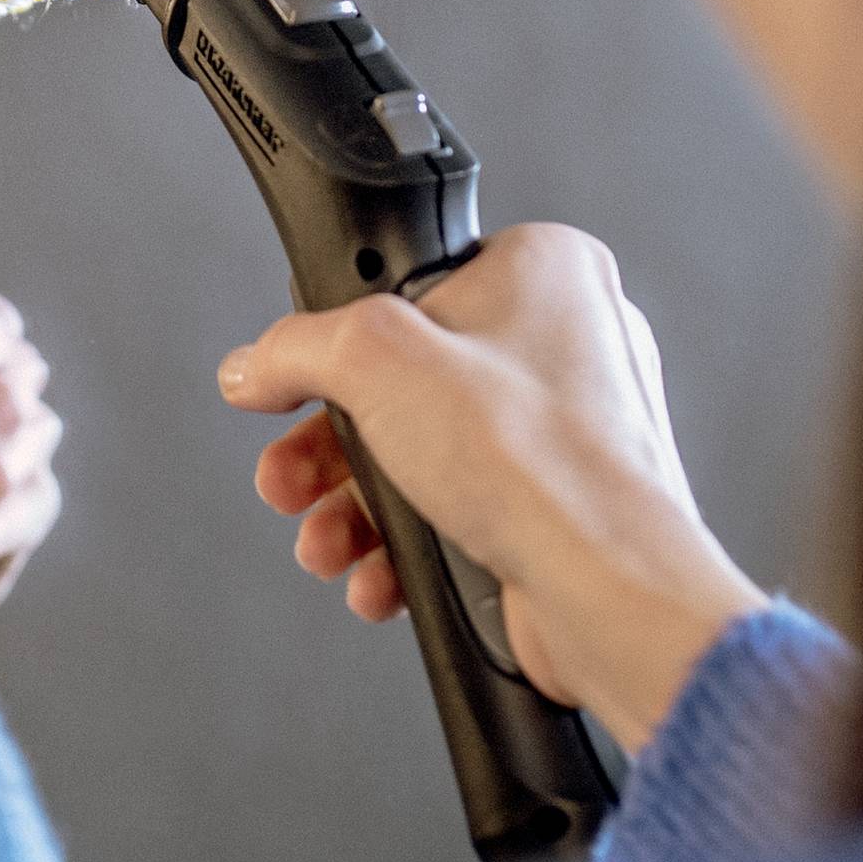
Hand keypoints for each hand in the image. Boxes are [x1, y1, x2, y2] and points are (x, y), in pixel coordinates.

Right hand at [216, 222, 764, 753]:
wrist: (606, 591)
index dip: (343, 333)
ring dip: (355, 508)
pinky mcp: (557, 504)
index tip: (295, 373)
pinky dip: (407, 546)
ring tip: (324, 541)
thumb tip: (255, 363)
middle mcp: (566, 342)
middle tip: (289, 473)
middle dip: (330, 448)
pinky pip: (460, 512)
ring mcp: (565, 430)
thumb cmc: (539, 463)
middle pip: (404, 381)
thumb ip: (298, 348)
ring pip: (424, 455)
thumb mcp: (376, 359)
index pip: (411, 283)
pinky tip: (376, 575)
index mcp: (546, 270)